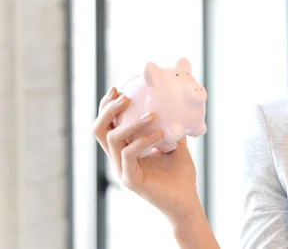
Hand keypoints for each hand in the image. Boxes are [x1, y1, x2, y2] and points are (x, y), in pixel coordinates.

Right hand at [92, 87, 202, 223]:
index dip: (107, 106)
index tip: (117, 89)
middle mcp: (119, 158)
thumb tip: (175, 103)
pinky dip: (143, 140)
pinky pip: (129, 155)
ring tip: (153, 114)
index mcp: (125, 148)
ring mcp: (122, 169)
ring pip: (113, 140)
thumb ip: (171, 125)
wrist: (186, 200)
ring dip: (132, 123)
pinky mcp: (130, 180)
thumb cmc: (180, 174)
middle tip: (125, 97)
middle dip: (108, 110)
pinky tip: (160, 134)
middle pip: (100, 130)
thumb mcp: (175, 142)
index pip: (107, 124)